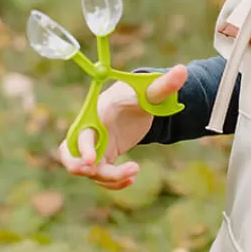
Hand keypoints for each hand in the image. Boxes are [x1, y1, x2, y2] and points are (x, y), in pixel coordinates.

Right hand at [58, 64, 187, 189]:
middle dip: (75, 166)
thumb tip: (182, 70)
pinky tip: (132, 179)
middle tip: (94, 172)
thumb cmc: (140, 94)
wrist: (137, 103)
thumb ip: (165, 84)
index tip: (91, 162)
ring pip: (89, 170)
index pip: (81, 132)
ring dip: (107, 178)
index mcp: (97, 113)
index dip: (82, 147)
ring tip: (134, 172)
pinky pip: (101, 175)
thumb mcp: (152, 91)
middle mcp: (91, 130)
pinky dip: (113, 181)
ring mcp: (95, 146)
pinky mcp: (103, 157)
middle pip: (69, 153)